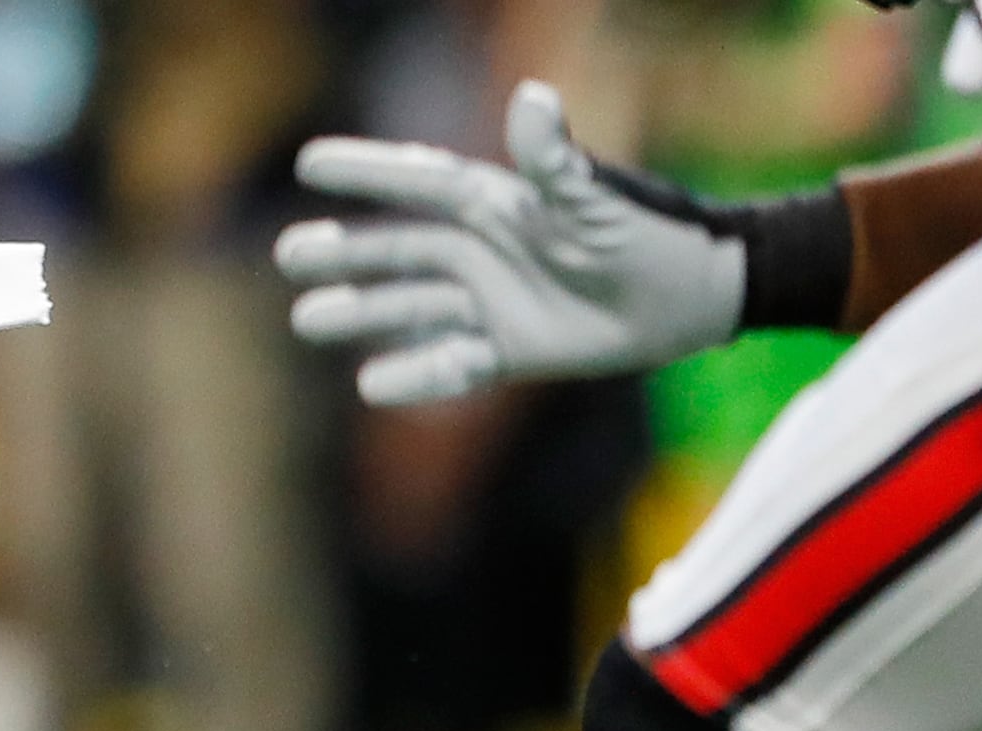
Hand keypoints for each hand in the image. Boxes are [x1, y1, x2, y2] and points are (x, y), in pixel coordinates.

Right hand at [277, 80, 743, 406]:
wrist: (692, 297)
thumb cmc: (646, 232)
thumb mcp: (594, 195)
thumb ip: (553, 158)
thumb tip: (530, 95)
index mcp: (496, 205)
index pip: (418, 184)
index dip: (365, 172)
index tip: (309, 163)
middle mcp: (481, 252)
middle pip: (396, 250)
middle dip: (343, 252)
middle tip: (289, 254)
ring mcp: (488, 303)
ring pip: (409, 308)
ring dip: (361, 314)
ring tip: (309, 318)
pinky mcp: (506, 351)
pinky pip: (449, 365)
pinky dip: (415, 377)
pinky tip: (374, 383)